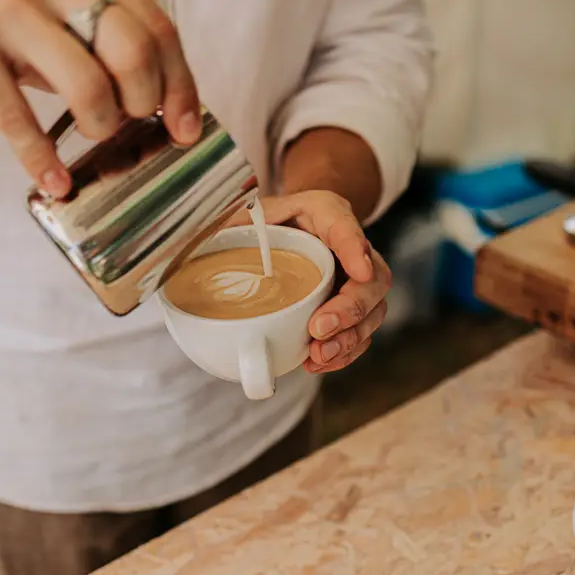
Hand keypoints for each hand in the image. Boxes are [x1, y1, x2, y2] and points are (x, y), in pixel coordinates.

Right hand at [0, 0, 200, 195]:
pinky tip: (55, 180)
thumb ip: (116, 40)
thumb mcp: (69, 9)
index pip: (159, 30)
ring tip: (89, 133)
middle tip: (126, 123)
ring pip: (88, 87)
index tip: (187, 130)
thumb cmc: (12, 16)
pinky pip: (19, 118)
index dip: (180, 88)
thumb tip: (174, 107)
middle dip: (142, 105)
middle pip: (133, 54)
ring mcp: (8, 8)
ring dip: (99, 127)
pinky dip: (42, 160)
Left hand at [251, 191, 390, 373]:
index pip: (346, 225)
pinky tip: (318, 362)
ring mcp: (359, 282)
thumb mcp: (254, 212)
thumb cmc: (275, 222)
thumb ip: (235, 222)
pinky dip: (343, 353)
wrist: (295, 230)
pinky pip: (361, 335)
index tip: (359, 270)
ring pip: (373, 312)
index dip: (355, 247)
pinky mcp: (354, 310)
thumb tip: (200, 244)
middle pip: (373, 279)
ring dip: (348, 338)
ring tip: (318, 354)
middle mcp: (353, 248)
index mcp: (327, 213)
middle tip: (319, 328)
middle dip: (351, 309)